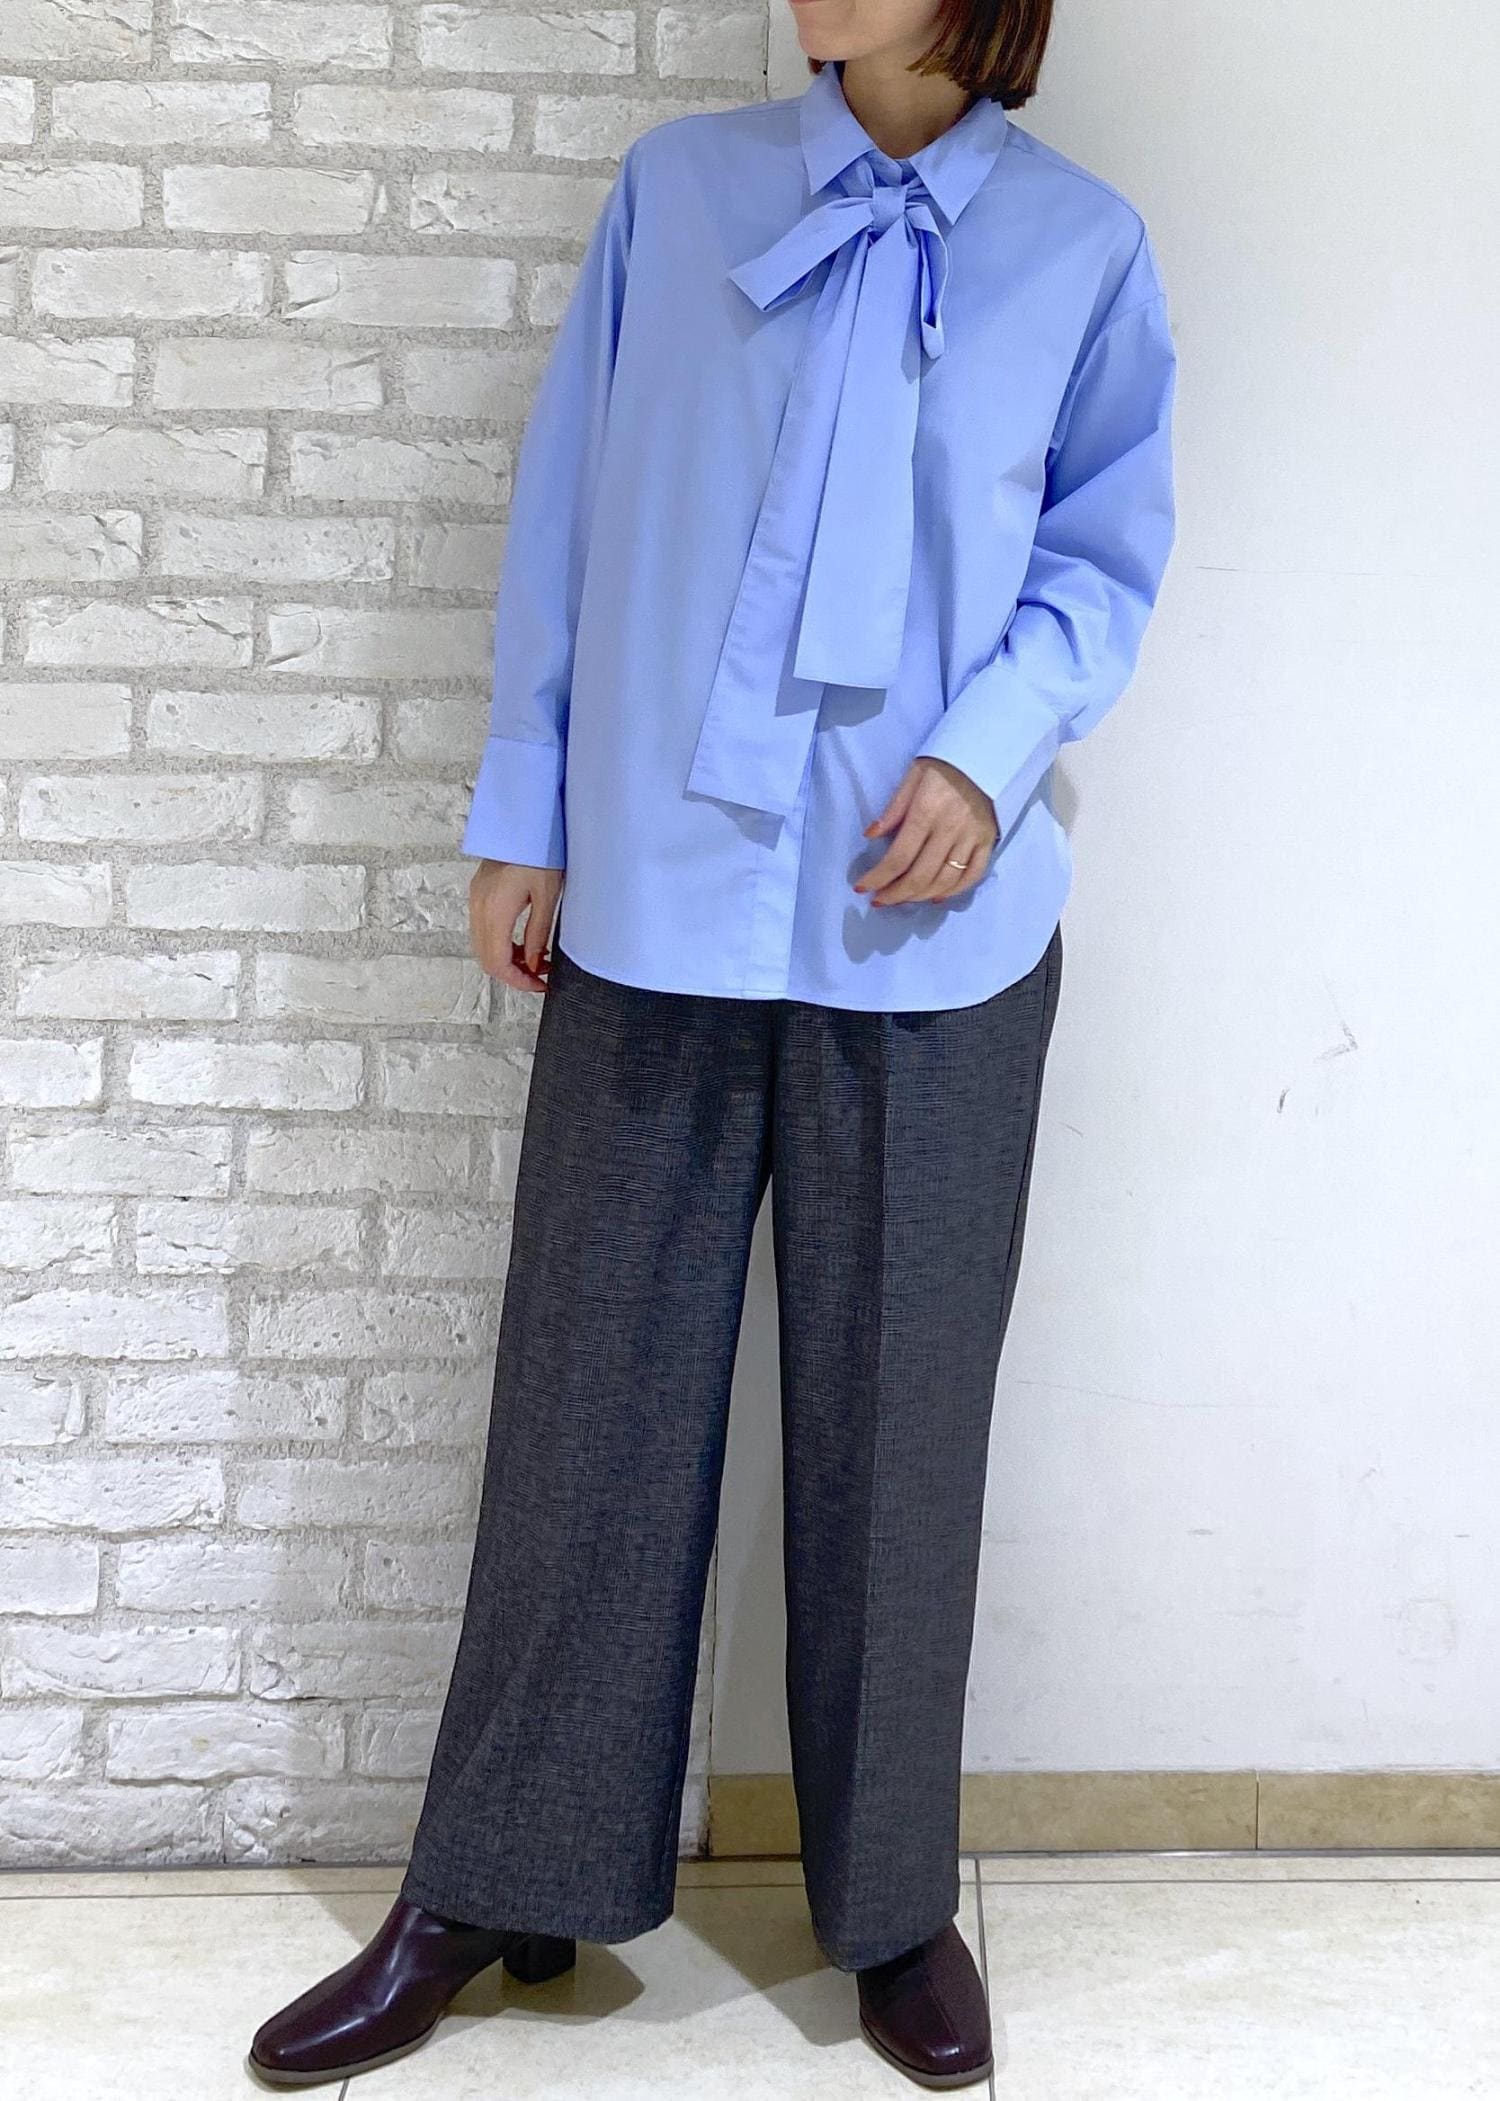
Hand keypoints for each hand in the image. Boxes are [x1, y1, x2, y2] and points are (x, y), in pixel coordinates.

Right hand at [469, 859, 562, 993]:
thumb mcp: (548, 896)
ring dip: (507, 960)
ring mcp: (476, 899)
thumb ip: (538, 933)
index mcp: (496, 910)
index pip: (498, 962)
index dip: (518, 981)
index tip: (540, 985)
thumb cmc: (541, 852)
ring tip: (538, 960)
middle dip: (513, 974)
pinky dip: (501, 944)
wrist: (525, 821)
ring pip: (483, 946)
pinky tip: (524, 943)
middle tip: (541, 977)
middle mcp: (479, 907)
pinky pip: (484, 930)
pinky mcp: (479, 894)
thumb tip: (534, 964)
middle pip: (486, 959)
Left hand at [854, 757, 998, 906]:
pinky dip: (954, 891)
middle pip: (920, 875)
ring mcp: (972, 838)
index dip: (878, 877)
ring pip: (945, 880)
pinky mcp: (988, 841)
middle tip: (881, 900)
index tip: (862, 888)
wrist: (991, 753)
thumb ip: (894, 808)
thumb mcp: (914, 775)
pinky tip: (937, 897)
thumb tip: (871, 836)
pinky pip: (972, 875)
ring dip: (920, 896)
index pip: (899, 857)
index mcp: (926, 812)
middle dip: (896, 894)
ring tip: (903, 899)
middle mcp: (949, 829)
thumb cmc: (946, 764)